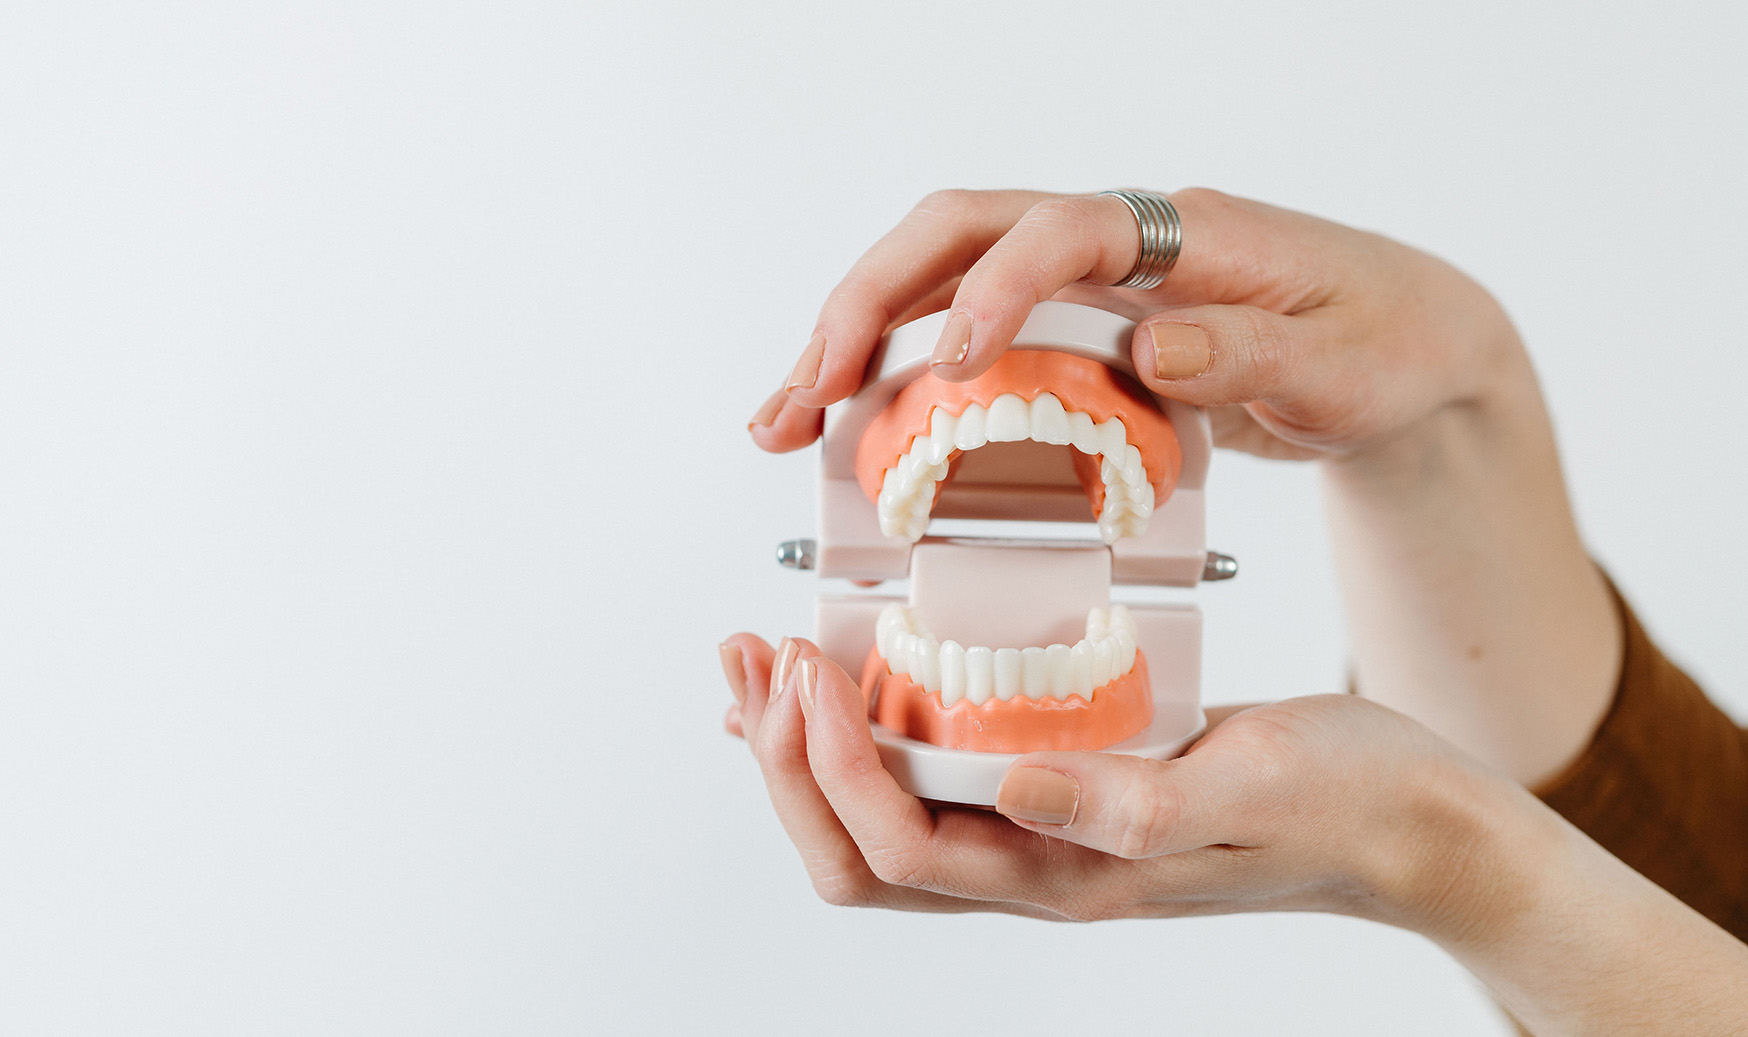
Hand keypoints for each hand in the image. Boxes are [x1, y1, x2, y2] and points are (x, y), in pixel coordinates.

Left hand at [716, 636, 1747, 1031]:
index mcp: (1068, 876)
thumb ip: (1134, 800)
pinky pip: (928, 784)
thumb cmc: (1348, 799)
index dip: (828, 767)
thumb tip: (1013, 789)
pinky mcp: (1058, 793)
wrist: (1413, 822)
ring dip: (804, 750)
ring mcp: (1042, 838)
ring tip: (765, 658)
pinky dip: (862, 735)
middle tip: (755, 655)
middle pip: (856, 856)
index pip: (898, 850)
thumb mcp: (1253, 784)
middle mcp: (1035, 868)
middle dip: (783, 763)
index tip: (807, 662)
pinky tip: (843, 675)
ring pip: (878, 826)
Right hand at [747, 188, 1520, 462]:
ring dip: (848, 343)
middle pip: (955, 234)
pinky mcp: (1065, 329)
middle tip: (800, 397)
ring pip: (934, 281)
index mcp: (1180, 231)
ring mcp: (1079, 282)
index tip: (951, 363)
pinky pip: (955, 336)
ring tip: (780, 421)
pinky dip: (890, 380)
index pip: (1064, 227)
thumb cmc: (1381, 347)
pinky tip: (845, 434)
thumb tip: (1154, 349)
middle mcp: (1110, 240)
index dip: (997, 286)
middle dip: (863, 306)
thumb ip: (1255, 357)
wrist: (1399, 348)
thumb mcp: (1344, 366)